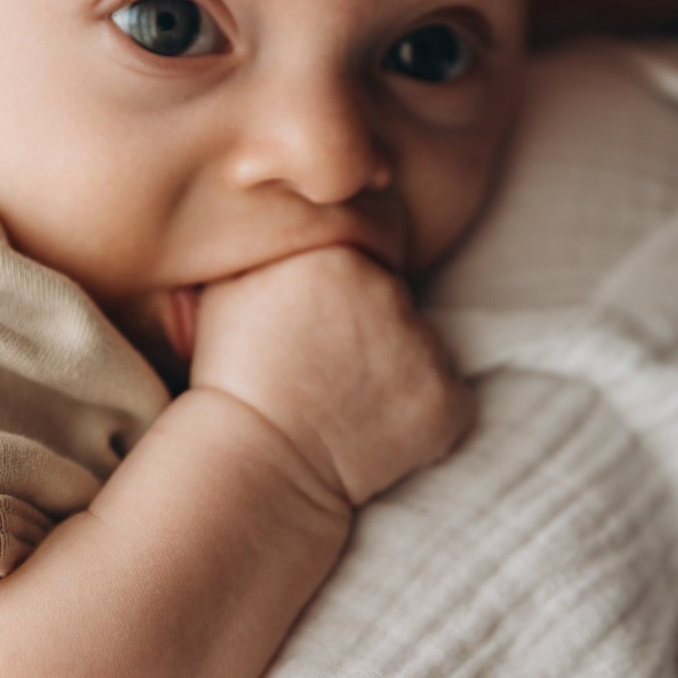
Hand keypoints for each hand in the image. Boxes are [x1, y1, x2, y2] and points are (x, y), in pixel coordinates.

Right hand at [189, 247, 471, 504]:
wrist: (254, 467)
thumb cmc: (232, 382)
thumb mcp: (229, 288)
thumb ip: (274, 243)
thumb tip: (298, 210)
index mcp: (338, 256)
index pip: (363, 262)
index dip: (338, 300)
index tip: (313, 333)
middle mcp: (389, 292)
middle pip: (395, 301)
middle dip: (372, 331)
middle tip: (330, 373)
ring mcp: (424, 349)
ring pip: (422, 348)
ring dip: (399, 371)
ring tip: (349, 405)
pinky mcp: (448, 401)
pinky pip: (448, 396)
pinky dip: (423, 413)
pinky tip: (376, 431)